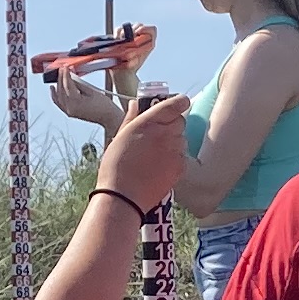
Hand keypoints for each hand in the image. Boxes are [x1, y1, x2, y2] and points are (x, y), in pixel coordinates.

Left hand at [46, 70, 125, 131]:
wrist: (108, 118)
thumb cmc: (104, 105)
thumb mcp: (92, 91)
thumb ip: (79, 83)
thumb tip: (71, 74)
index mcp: (76, 102)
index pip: (67, 85)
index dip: (65, 74)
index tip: (65, 67)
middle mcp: (70, 108)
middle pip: (61, 90)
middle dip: (61, 78)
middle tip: (62, 69)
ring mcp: (69, 112)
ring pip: (58, 96)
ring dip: (58, 85)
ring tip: (58, 76)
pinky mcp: (70, 113)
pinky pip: (59, 103)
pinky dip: (55, 95)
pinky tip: (54, 88)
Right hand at [97, 91, 191, 210]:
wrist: (124, 197)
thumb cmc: (116, 167)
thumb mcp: (119, 137)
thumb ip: (131, 117)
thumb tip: (136, 104)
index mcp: (148, 123)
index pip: (174, 104)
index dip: (179, 102)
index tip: (179, 102)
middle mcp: (164, 134)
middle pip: (180, 121)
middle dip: (172, 124)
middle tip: (158, 133)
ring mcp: (174, 151)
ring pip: (182, 139)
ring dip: (174, 142)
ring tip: (155, 154)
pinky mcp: (180, 167)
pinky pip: (182, 156)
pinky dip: (175, 158)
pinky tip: (159, 166)